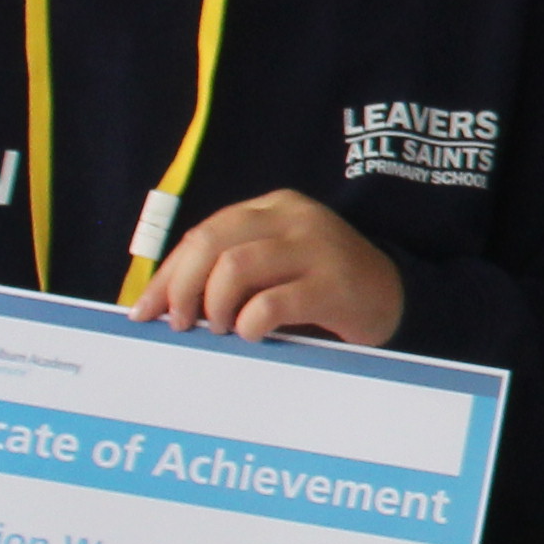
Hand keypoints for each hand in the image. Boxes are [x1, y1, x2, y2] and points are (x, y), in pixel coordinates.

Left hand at [137, 191, 403, 342]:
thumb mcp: (277, 264)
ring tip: (220, 329)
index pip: (204, 233)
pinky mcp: (334, 284)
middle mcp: (293, 218)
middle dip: (182, 287)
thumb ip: (230, 271)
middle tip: (180, 323)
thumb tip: (164, 303)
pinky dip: (249, 323)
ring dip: (214, 305)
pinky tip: (252, 335)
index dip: (169, 273)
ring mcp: (316, 248)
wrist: (398, 296)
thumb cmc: (324, 286)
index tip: (146, 311)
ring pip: (235, 267)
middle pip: (211, 242)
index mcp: (274, 207)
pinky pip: (271, 302)